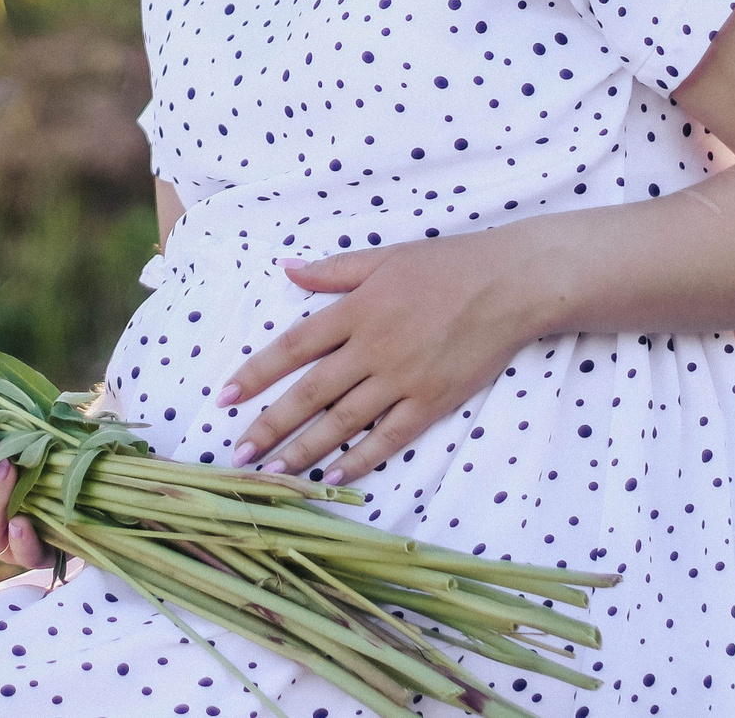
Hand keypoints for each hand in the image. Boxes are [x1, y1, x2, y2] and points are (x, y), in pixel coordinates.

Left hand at [217, 231, 546, 484]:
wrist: (509, 284)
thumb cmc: (445, 265)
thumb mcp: (383, 258)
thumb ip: (332, 271)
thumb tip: (285, 269)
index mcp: (355, 310)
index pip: (292, 348)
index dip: (255, 374)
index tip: (224, 397)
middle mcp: (372, 347)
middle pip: (310, 393)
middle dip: (270, 425)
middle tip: (238, 453)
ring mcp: (403, 378)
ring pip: (343, 421)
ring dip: (305, 450)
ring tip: (273, 472)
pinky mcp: (432, 401)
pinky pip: (390, 436)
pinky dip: (361, 458)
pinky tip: (335, 475)